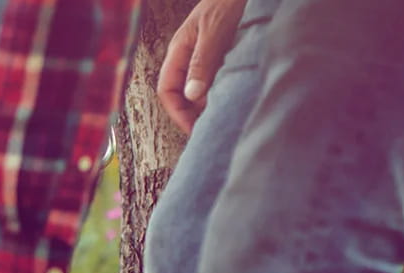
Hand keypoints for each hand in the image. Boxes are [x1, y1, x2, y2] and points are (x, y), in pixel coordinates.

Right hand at [157, 0, 246, 132]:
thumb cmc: (228, 1)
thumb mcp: (214, 32)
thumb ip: (202, 62)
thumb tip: (191, 96)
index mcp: (179, 50)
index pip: (167, 90)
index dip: (177, 112)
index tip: (194, 129)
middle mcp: (190, 56)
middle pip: (183, 93)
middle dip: (194, 112)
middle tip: (213, 126)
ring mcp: (206, 56)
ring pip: (202, 88)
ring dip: (211, 103)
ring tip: (226, 114)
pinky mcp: (224, 56)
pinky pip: (218, 80)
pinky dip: (224, 91)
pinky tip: (236, 96)